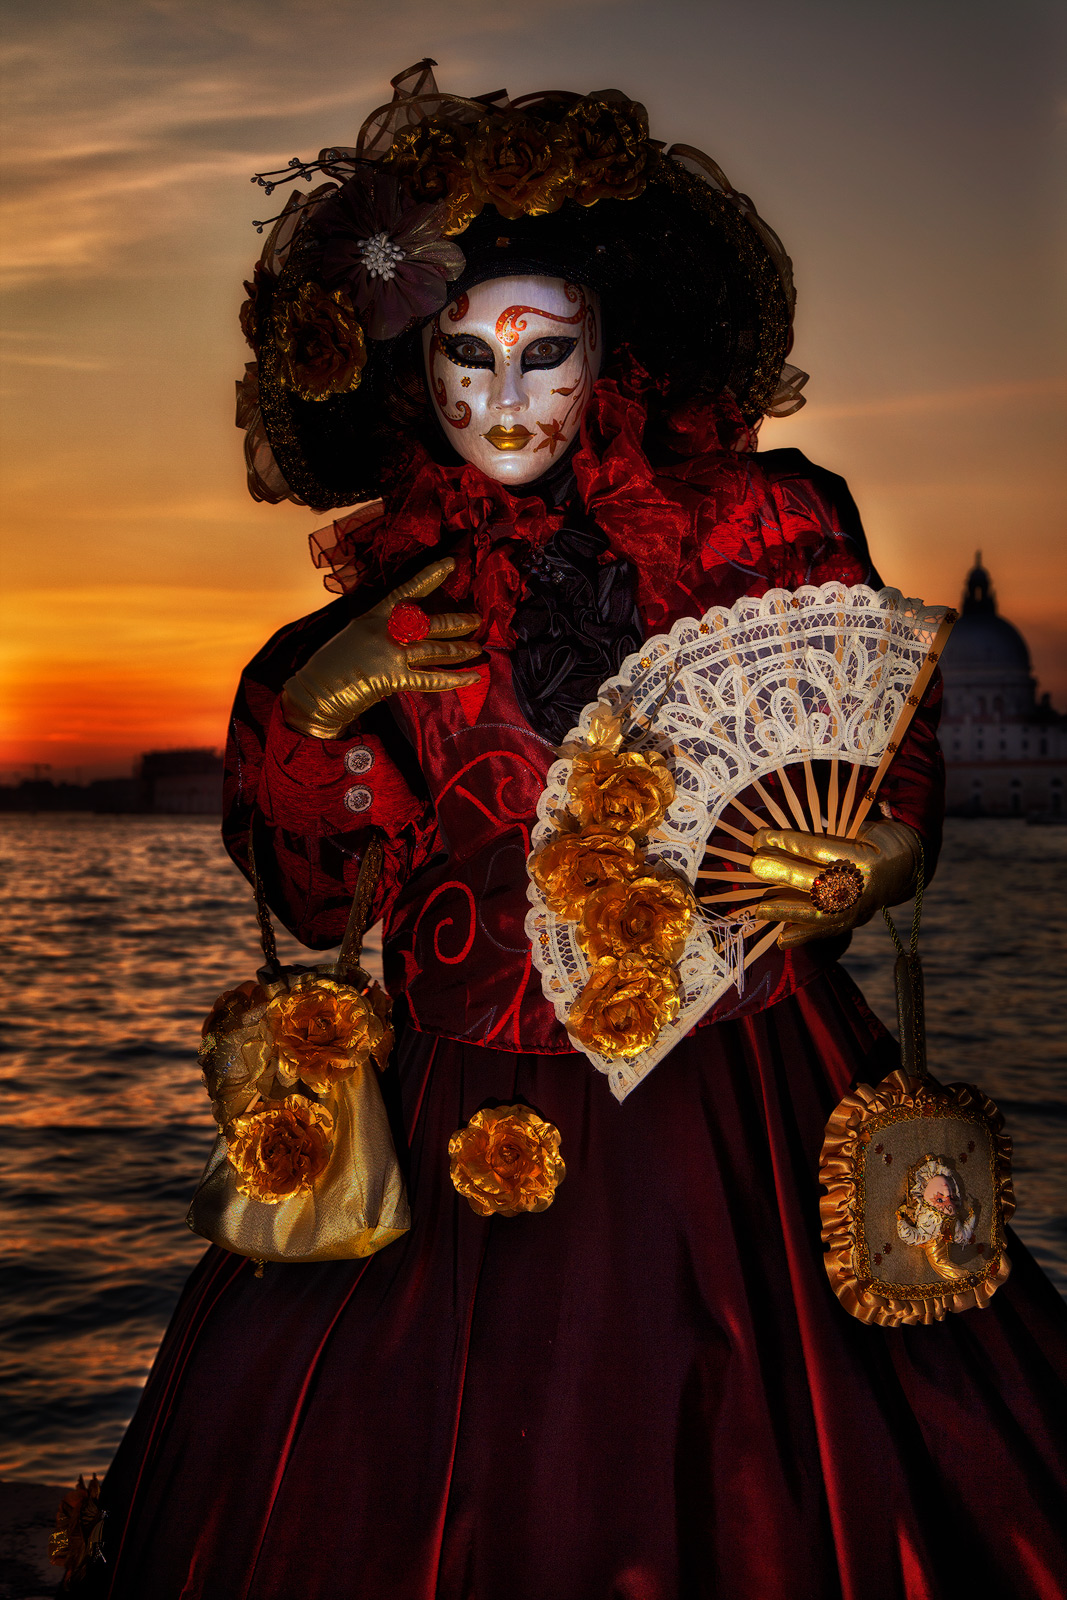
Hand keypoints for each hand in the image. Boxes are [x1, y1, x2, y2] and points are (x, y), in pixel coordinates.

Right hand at [281, 557, 481, 738]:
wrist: (314, 691)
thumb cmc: (332, 664)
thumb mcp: (355, 634)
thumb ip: (381, 629)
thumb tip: (408, 630)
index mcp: (374, 616)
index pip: (407, 590)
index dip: (431, 575)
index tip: (451, 563)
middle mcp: (385, 631)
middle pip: (431, 623)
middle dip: (457, 622)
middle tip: (477, 620)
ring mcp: (390, 654)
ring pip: (436, 649)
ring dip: (460, 649)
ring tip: (477, 648)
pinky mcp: (393, 678)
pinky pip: (431, 679)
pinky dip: (454, 679)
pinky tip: (472, 677)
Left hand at [749, 819, 919, 948]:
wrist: (906, 865)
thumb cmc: (874, 840)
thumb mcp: (856, 829)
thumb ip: (823, 837)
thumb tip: (777, 840)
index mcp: (866, 856)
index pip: (820, 850)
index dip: (789, 843)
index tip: (761, 837)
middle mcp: (864, 885)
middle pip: (818, 881)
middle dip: (784, 873)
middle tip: (755, 865)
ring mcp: (860, 907)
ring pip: (820, 912)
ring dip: (787, 910)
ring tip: (760, 909)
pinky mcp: (855, 921)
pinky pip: (827, 931)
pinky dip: (804, 937)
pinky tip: (782, 941)